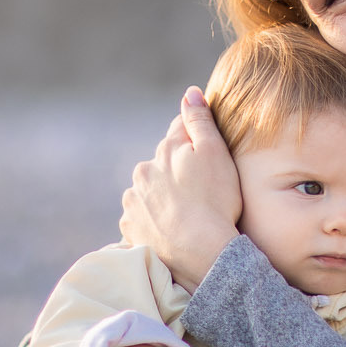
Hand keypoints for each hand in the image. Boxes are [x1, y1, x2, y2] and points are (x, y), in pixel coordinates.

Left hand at [119, 87, 240, 289]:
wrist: (201, 254)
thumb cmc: (215, 201)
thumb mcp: (216, 153)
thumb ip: (200, 121)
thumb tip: (190, 92)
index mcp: (164, 151)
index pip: (178, 135)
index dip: (195, 146)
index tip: (207, 163)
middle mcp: (142, 173)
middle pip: (162, 166)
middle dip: (176, 174)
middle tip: (202, 194)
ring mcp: (133, 203)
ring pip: (150, 194)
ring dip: (163, 200)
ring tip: (187, 217)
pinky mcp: (130, 230)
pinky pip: (142, 221)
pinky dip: (154, 224)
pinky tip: (172, 232)